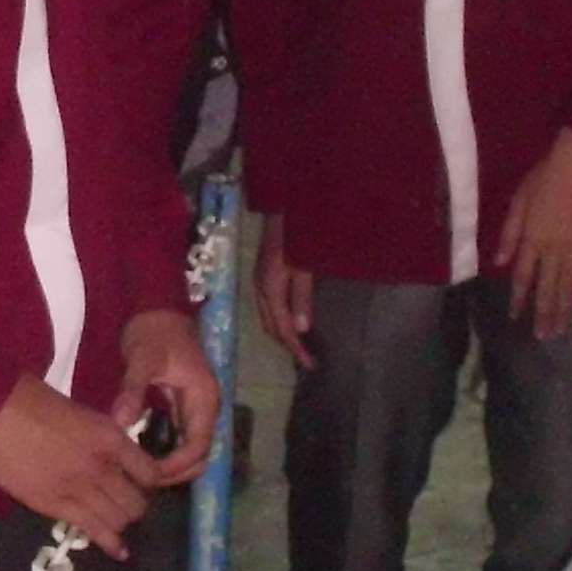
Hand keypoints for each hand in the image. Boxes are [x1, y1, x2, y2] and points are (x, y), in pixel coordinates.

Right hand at [0, 376, 166, 551]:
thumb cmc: (32, 400)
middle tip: (122, 500)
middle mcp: (102, 467)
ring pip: (118, 521)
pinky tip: (119, 552)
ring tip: (112, 518)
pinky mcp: (55, 507)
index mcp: (110, 438)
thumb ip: (101, 436)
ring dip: (118, 522)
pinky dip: (110, 544)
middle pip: (136, 504)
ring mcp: (79, 490)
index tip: (140, 481)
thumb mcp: (81, 412)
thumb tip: (113, 451)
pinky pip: (93, 532)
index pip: (150, 473)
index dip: (148, 480)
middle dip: (133, 504)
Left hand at [115, 308, 219, 486]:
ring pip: (194, 447)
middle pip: (202, 453)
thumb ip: (132, 391)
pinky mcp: (186, 404)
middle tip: (145, 480)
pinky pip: (183, 436)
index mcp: (204, 397)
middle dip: (178, 471)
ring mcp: (198, 406)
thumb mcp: (141, 359)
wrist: (158, 308)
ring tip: (144, 472)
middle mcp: (207, 406)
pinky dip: (170, 450)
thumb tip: (121, 424)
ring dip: (175, 464)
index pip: (199, 445)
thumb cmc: (153, 332)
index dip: (177, 465)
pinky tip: (145, 454)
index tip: (150, 474)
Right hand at [253, 246, 317, 365]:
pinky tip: (290, 319)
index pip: (281, 329)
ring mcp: (260, 281)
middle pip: (270, 326)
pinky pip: (268, 307)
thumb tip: (301, 330)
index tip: (311, 365)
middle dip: (287, 345)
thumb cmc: (297, 235)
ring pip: (267, 318)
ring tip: (300, 345)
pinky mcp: (263, 275)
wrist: (283, 206)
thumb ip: (302, 297)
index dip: (296, 348)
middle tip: (306, 359)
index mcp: (270, 290)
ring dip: (281, 333)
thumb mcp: (304, 266)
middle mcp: (261, 289)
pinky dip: (278, 320)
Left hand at [494, 129, 571, 338]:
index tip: (515, 318)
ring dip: (564, 311)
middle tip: (542, 337)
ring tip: (560, 332)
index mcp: (533, 239)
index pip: (523, 276)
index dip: (519, 298)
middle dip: (542, 313)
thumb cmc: (544, 177)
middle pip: (547, 288)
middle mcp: (554, 250)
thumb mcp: (518, 201)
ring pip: (569, 287)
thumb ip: (510, 233)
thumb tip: (499, 262)